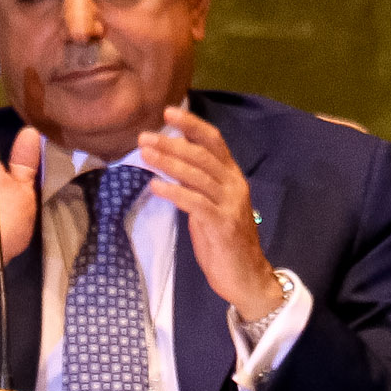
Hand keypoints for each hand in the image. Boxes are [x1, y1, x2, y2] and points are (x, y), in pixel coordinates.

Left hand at [139, 106, 279, 323]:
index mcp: (232, 177)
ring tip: (145, 154)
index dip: (192, 125)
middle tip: (144, 137)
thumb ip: (196, 186)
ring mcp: (229, 204)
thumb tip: (172, 165)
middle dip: (171, 143)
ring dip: (168, 163)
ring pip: (197, 175)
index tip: (168, 113)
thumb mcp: (209, 207)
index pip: (214, 141)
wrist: (246, 278)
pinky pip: (195, 202)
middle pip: (202, 155)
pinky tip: (156, 185)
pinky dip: (174, 192)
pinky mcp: (222, 225)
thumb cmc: (224, 243)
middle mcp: (234, 185)